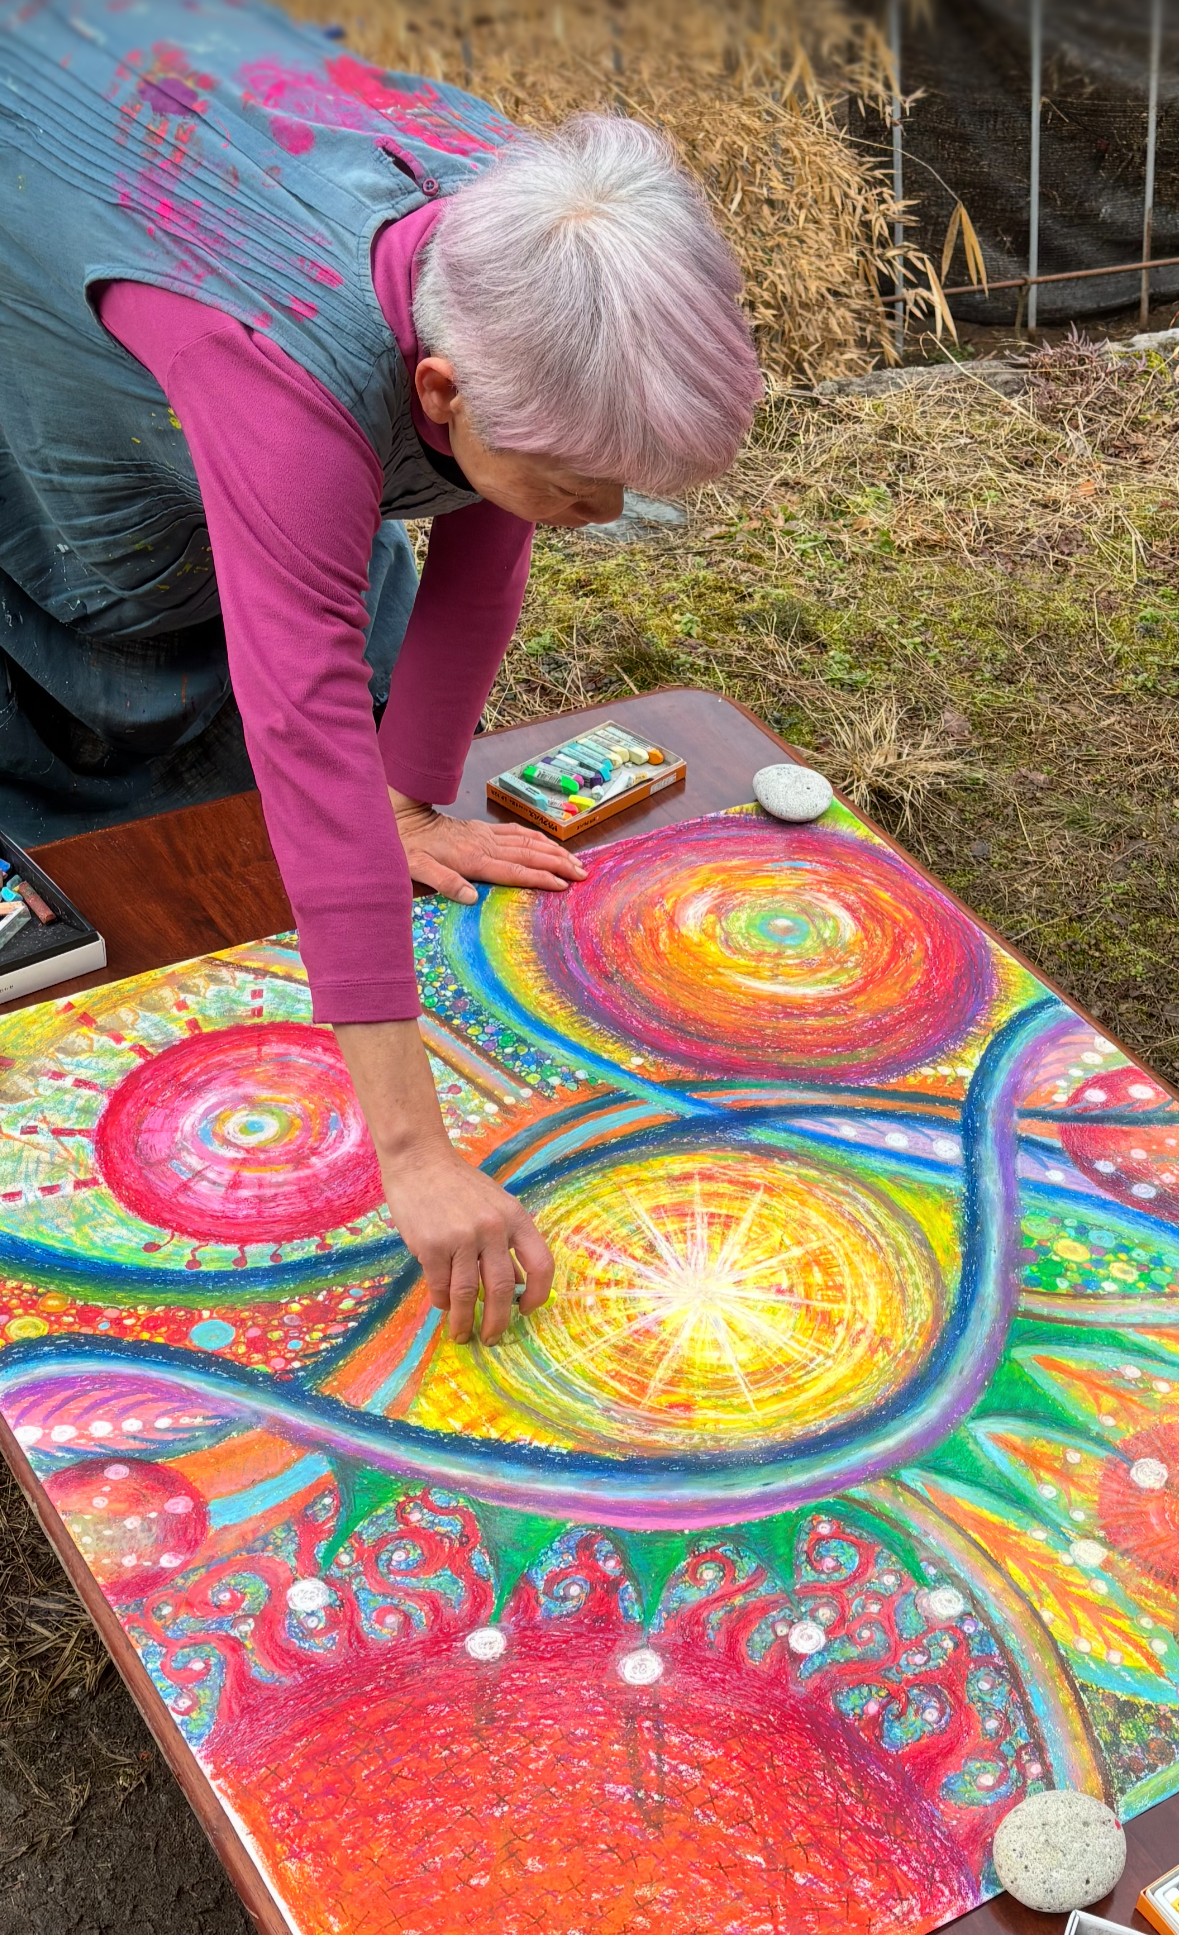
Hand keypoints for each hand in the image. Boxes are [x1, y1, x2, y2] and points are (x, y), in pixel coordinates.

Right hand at [333, 1018, 554, 1345]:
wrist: (419, 1161)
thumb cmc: (459, 1186)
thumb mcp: (495, 1205)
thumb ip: (507, 1242)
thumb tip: (516, 1287)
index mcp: (515, 1217)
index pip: (541, 1264)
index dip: (538, 1294)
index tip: (526, 1311)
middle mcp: (491, 1228)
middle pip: (502, 1288)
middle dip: (498, 1321)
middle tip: (493, 1338)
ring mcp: (460, 1237)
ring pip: (469, 1293)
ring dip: (466, 1321)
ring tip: (463, 1334)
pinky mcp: (431, 1245)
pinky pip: (440, 1286)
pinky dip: (442, 1302)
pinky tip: (443, 1306)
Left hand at [389, 788, 585, 903]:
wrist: (401, 818)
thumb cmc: (408, 847)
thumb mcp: (417, 868)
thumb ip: (444, 882)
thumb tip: (471, 898)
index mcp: (473, 859)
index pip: (515, 870)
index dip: (541, 877)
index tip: (563, 884)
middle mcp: (485, 845)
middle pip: (530, 854)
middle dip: (559, 864)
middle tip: (583, 874)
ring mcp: (486, 835)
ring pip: (528, 841)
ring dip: (554, 851)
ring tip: (576, 861)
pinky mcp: (482, 829)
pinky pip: (516, 832)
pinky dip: (536, 837)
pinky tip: (548, 842)